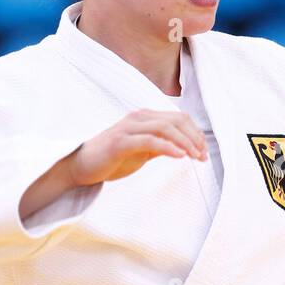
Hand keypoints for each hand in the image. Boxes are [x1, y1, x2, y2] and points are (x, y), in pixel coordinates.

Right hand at [68, 109, 207, 186]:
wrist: (80, 167)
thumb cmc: (111, 159)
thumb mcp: (142, 151)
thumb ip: (160, 145)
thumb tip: (183, 148)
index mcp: (144, 118)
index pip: (178, 118)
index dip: (195, 132)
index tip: (204, 151)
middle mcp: (137, 118)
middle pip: (175, 120)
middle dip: (194, 137)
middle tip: (203, 156)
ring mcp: (128, 128)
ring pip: (165, 128)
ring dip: (185, 142)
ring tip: (196, 157)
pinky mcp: (120, 142)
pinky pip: (149, 140)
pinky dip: (168, 147)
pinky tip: (179, 156)